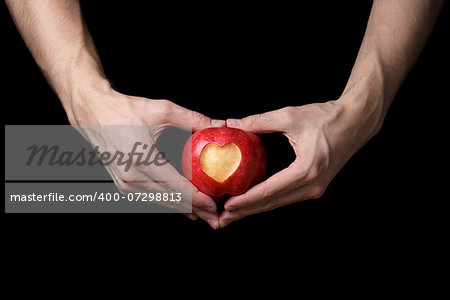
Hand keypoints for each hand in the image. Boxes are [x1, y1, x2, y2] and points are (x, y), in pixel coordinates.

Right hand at [70, 82, 222, 227]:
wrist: (92, 112)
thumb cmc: (124, 110)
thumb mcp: (162, 110)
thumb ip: (193, 119)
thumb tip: (217, 127)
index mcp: (141, 161)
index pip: (177, 188)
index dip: (199, 200)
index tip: (216, 206)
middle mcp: (131, 178)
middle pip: (171, 200)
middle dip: (197, 210)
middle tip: (217, 216)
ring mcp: (125, 184)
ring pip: (162, 202)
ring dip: (185, 209)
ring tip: (206, 213)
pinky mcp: (123, 185)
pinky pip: (152, 198)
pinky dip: (171, 203)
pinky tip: (186, 208)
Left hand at [220, 98, 382, 226]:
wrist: (356, 122)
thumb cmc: (327, 118)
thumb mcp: (291, 116)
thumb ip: (260, 121)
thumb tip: (232, 124)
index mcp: (307, 169)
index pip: (269, 191)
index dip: (247, 200)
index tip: (227, 205)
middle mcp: (313, 185)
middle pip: (273, 203)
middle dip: (247, 211)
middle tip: (225, 216)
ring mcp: (316, 189)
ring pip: (279, 203)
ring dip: (256, 208)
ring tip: (234, 212)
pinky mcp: (316, 187)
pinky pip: (287, 198)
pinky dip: (268, 201)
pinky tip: (254, 201)